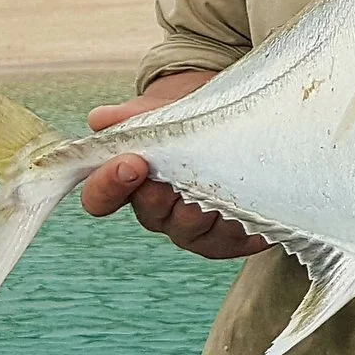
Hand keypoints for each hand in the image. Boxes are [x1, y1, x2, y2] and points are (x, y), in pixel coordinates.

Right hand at [82, 71, 266, 258]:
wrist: (231, 123)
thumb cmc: (187, 123)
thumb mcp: (160, 112)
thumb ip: (132, 117)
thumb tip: (101, 119)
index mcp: (129, 185)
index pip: (101, 197)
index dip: (108, 185)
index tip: (131, 163)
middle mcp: (158, 212)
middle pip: (152, 214)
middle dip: (162, 196)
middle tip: (176, 177)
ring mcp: (193, 228)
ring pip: (191, 229)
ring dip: (202, 211)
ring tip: (217, 190)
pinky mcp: (229, 239)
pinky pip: (232, 242)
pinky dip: (241, 231)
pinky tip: (252, 218)